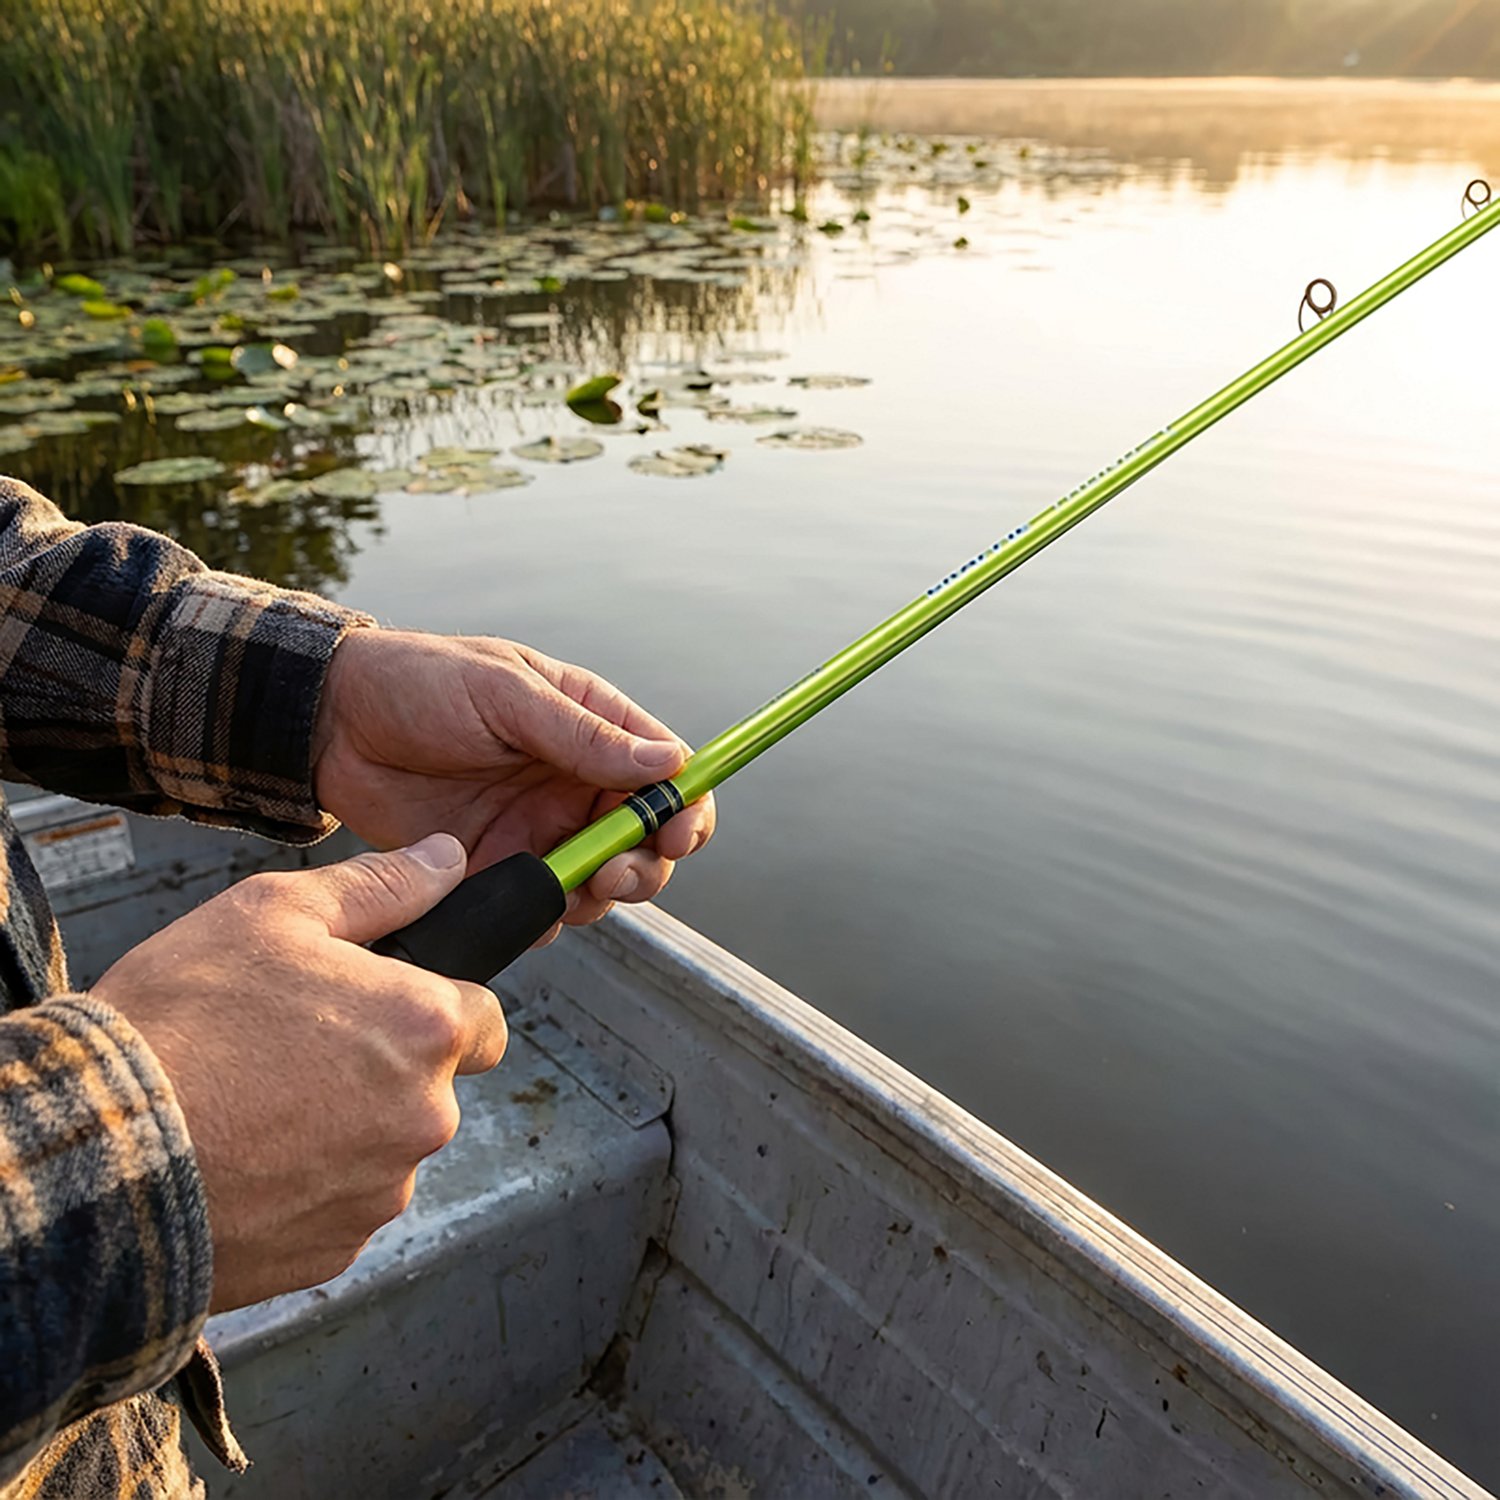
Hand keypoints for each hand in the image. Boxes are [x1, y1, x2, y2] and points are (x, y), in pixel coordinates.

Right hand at [92, 834, 503, 1311]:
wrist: (90, 1154)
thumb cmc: (180, 1021)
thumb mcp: (273, 913)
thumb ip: (380, 886)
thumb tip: (447, 859)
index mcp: (425, 1028)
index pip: (484, 1017)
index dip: (435, 1004)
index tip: (382, 1005)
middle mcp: (425, 1117)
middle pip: (433, 1085)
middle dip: (384, 1066)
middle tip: (294, 1047)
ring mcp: (381, 1192)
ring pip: (385, 1147)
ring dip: (345, 1127)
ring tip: (256, 1104)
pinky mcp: (335, 1250)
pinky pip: (340, 1205)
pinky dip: (307, 1184)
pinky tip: (245, 1158)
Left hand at [312, 631, 716, 934]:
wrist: (328, 723)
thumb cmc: (419, 682)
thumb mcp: (506, 693)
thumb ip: (584, 734)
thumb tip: (669, 762)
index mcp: (590, 727)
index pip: (667, 774)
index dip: (683, 810)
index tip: (673, 836)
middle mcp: (573, 783)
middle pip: (643, 841)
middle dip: (644, 867)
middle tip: (612, 876)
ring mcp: (536, 829)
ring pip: (598, 884)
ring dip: (597, 898)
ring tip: (566, 891)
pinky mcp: (493, 868)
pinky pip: (536, 910)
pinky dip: (539, 920)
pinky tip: (518, 908)